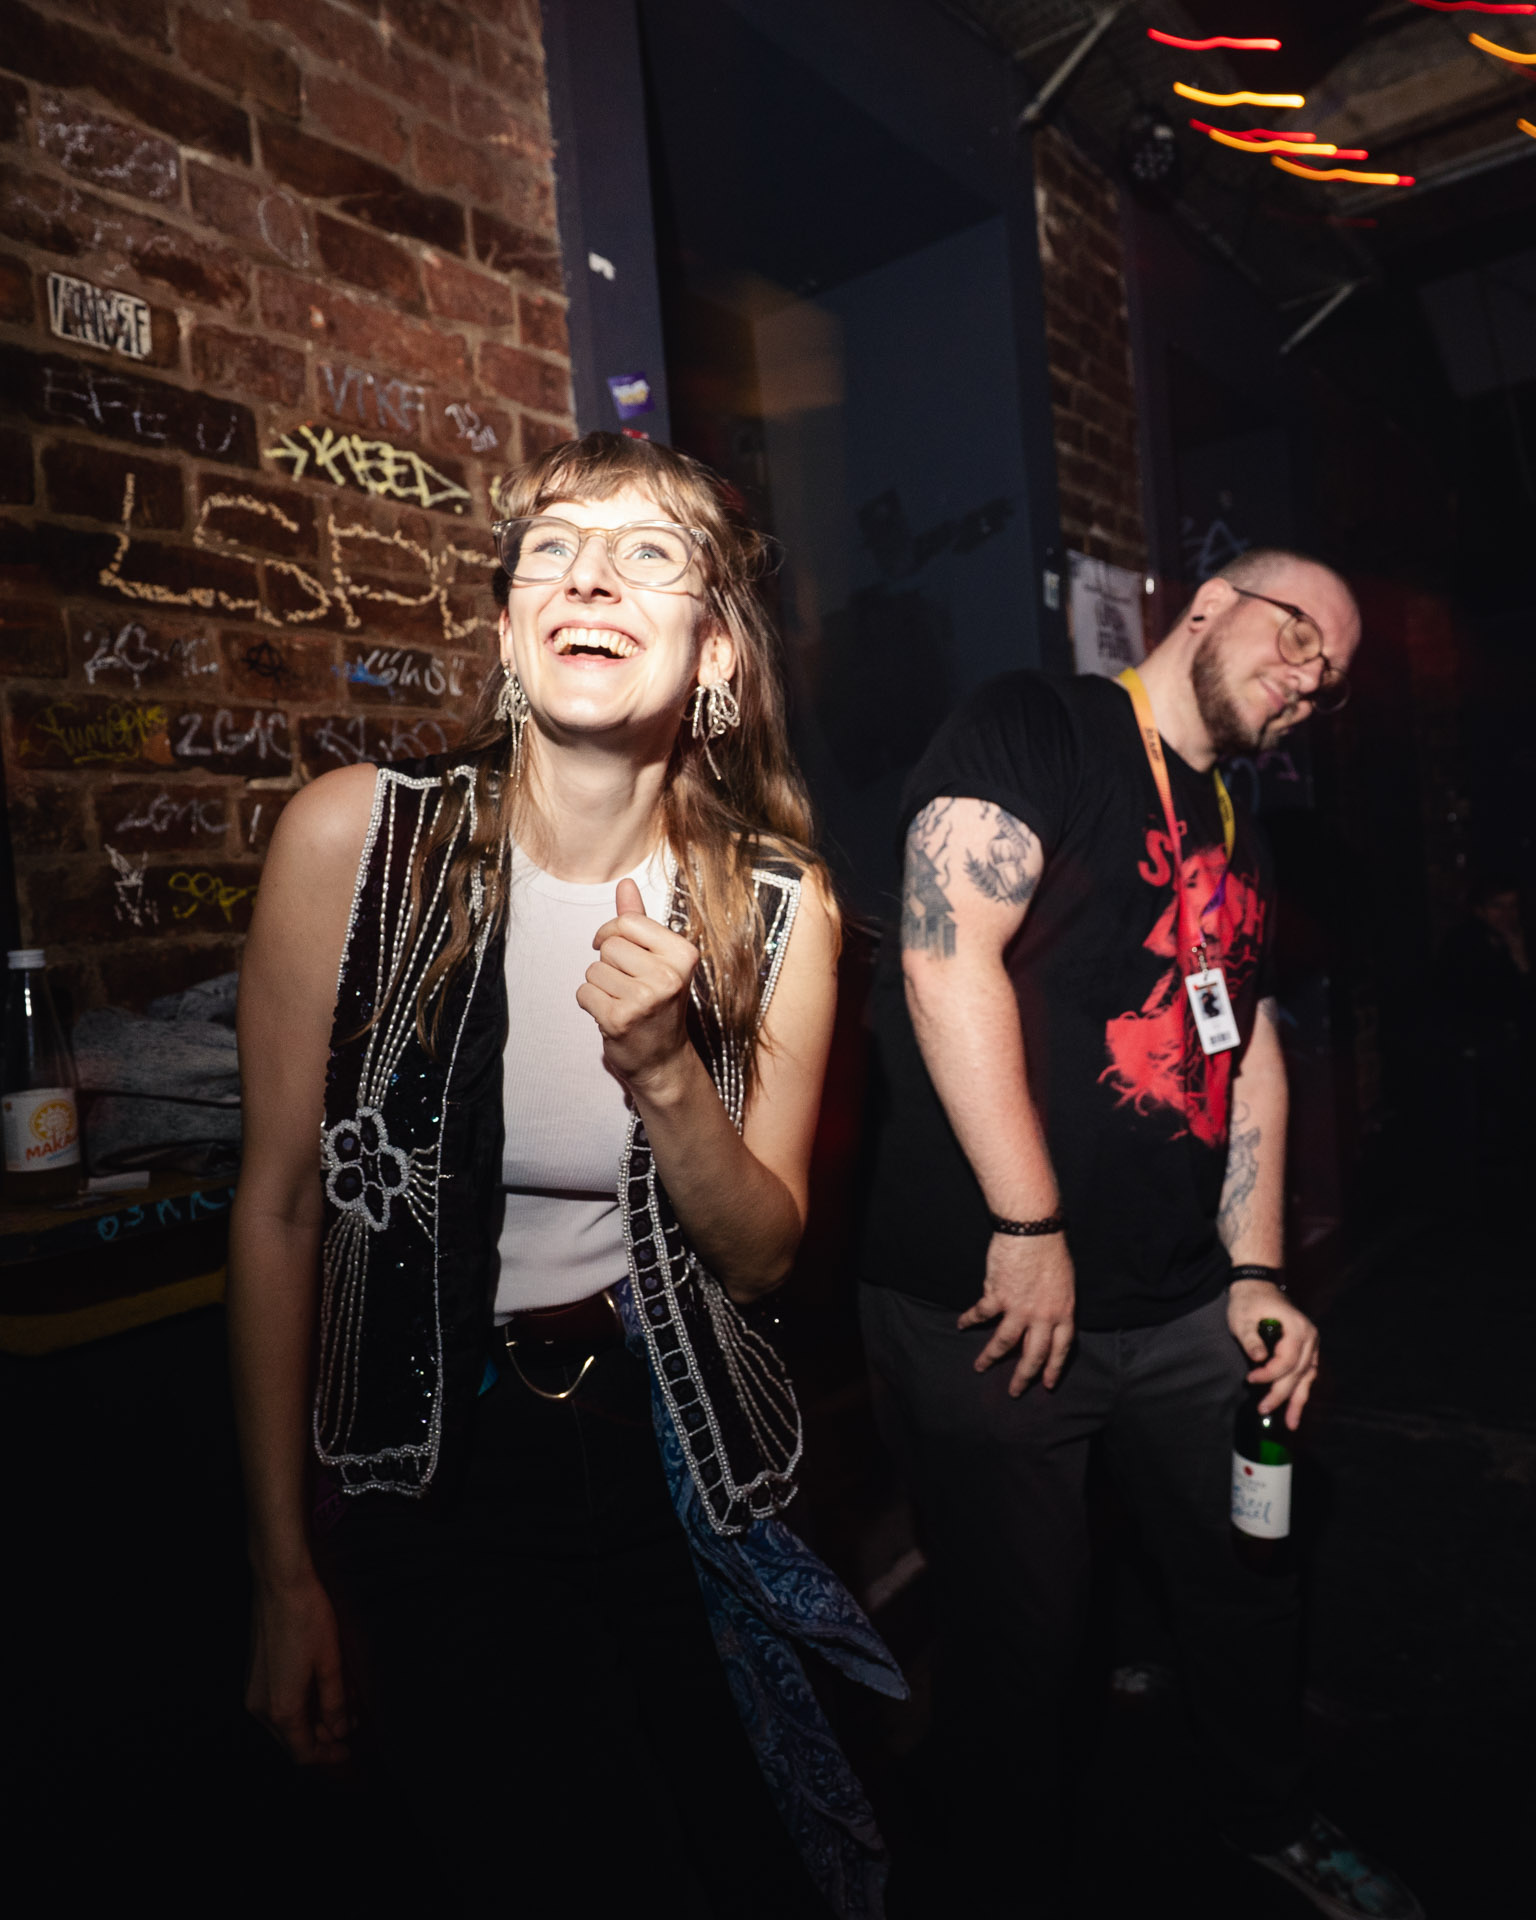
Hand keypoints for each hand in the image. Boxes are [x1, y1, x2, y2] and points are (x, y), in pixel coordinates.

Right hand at [246, 1570, 349, 1765]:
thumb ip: (335, 1704)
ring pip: (285, 1723)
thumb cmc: (307, 1619)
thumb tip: (339, 1731)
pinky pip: (277, 1704)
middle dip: (322, 1738)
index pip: (303, 1752)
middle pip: (291, 1741)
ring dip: (312, 1720)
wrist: (280, 1584)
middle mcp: (261, 1707)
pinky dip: (300, 1705)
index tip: (349, 1750)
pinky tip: (321, 1688)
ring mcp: (254, 1691)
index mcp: (281, 1709)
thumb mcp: (331, 1664)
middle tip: (350, 1724)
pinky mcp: (254, 1676)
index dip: (328, 1756)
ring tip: (342, 1703)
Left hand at [579, 877, 700, 1096]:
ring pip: (594, 970)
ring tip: (622, 1001)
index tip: (616, 949)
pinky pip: (584, 993)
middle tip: (628, 985)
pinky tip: (611, 1015)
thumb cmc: (659, 1004)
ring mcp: (644, 999)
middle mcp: (668, 975)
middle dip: (609, 963)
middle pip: (609, 945)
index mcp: (682, 954)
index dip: (612, 933)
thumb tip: (625, 883)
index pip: (627, 921)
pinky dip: (590, 1003)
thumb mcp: (658, 959)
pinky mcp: (619, 1019)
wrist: (663, 1060)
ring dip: (600, 985)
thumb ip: (640, 921)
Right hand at [957, 1230, 1075, 1395]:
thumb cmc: (1051, 1250)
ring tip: (980, 1367)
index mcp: (1063, 1312)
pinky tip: (961, 1324)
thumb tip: (1038, 1319)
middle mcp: (1043, 1316)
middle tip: (1015, 1391)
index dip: (1053, 1369)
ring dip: (990, 1357)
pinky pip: (981, 1314)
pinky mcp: (997, 1296)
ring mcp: (1019, 1308)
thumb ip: (1054, 1305)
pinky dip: (969, 1320)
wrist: (1033, 1231)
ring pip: (1003, 1343)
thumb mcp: (1064, 1283)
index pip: (1061, 1349)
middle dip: (1023, 1377)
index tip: (1047, 1383)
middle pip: (1033, 1355)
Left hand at [1228, 1280, 1318, 1429]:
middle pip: (1299, 1373)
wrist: (1258, 1285)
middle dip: (1282, 1394)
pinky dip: (1301, 1390)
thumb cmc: (1249, 1300)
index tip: (1250, 1380)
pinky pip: (1306, 1373)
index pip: (1287, 1361)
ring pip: (1307, 1377)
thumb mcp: (1243, 1317)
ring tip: (1291, 1424)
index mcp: (1298, 1329)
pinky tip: (1295, 1406)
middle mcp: (1310, 1338)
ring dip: (1299, 1400)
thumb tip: (1259, 1359)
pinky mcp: (1307, 1349)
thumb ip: (1251, 1338)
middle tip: (1264, 1410)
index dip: (1270, 1375)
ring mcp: (1311, 1344)